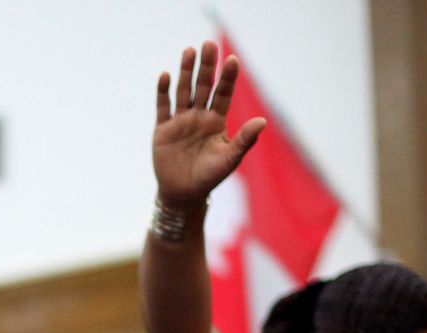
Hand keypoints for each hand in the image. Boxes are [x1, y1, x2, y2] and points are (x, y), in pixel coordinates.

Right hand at [152, 41, 266, 209]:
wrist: (183, 194)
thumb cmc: (209, 177)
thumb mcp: (229, 158)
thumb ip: (245, 139)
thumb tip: (263, 121)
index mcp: (216, 121)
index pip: (223, 94)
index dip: (228, 77)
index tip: (232, 60)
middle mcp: (199, 116)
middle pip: (203, 86)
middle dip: (206, 66)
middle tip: (208, 44)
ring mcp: (180, 120)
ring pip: (183, 90)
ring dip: (185, 71)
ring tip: (189, 51)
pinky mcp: (163, 129)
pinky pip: (163, 106)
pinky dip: (163, 91)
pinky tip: (165, 75)